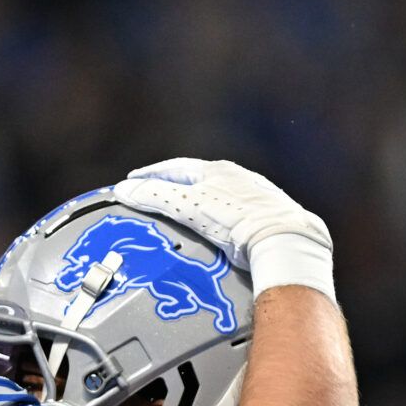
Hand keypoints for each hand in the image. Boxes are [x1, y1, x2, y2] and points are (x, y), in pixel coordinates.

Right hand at [117, 158, 330, 271]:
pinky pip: (234, 213)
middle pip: (197, 179)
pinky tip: (216, 229)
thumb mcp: (187, 206)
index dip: (151, 175)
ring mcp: (253, 196)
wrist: (282, 237)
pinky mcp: (265, 216)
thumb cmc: (234, 218)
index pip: (175, 168)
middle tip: (153, 196)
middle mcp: (236, 178)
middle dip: (173, 187)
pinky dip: (217, 217)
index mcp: (216, 170)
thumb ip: (154, 197)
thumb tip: (123, 190)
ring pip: (217, 195)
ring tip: (182, 214)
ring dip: (196, 202)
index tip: (133, 181)